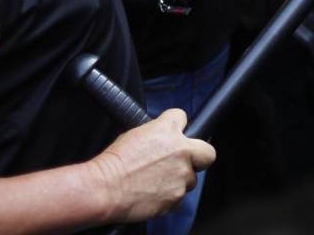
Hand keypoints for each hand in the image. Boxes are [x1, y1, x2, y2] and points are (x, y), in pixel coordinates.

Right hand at [90, 109, 216, 222]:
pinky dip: (169, 195)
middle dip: (199, 155)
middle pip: (207, 152)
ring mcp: (182, 175)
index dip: (178, 126)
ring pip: (191, 178)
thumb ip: (157, 134)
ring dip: (179, 178)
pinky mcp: (177, 196)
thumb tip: (162, 138)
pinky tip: (153, 192)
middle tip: (186, 159)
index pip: (182, 117)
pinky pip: (179, 195)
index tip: (175, 132)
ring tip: (157, 180)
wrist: (107, 187)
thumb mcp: (135, 134)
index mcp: (167, 130)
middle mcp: (181, 151)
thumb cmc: (115, 162)